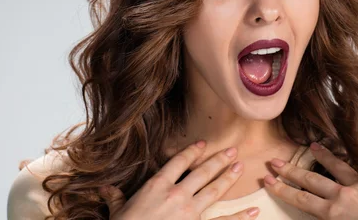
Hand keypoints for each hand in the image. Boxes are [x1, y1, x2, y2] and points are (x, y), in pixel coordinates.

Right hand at [99, 140, 260, 219]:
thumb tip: (103, 189)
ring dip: (228, 178)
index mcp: (156, 186)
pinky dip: (240, 217)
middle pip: (202, 172)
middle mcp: (176, 194)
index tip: (202, 144)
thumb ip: (114, 198)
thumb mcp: (117, 213)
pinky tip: (253, 211)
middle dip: (218, 160)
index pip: (177, 162)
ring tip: (240, 168)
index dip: (191, 152)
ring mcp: (189, 212)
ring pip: (214, 190)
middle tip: (233, 151)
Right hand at [263, 142, 357, 219]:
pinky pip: (350, 169)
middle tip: (274, 162)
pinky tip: (336, 155)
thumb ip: (323, 218)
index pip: (300, 199)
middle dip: (290, 172)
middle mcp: (340, 198)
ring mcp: (355, 188)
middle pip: (309, 182)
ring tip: (308, 146)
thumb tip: (311, 210)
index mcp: (331, 214)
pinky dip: (340, 161)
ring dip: (317, 158)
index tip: (268, 181)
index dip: (282, 190)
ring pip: (331, 169)